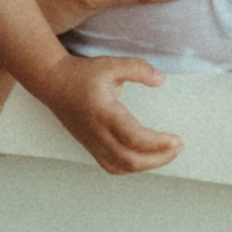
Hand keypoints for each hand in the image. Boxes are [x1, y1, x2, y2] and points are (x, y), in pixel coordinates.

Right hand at [48, 52, 182, 176]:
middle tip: (178, 147)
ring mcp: (92, 143)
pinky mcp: (90, 146)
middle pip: (130, 159)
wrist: (53, 83)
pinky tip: (145, 158)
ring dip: (147, 165)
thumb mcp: (111, 64)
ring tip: (167, 153)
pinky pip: (112, 166)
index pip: (133, 137)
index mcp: (104, 113)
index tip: (176, 140)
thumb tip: (161, 79)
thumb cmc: (82, 74)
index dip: (158, 144)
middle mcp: (97, 133)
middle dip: (159, 158)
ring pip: (122, 166)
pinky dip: (131, 167)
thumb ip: (138, 69)